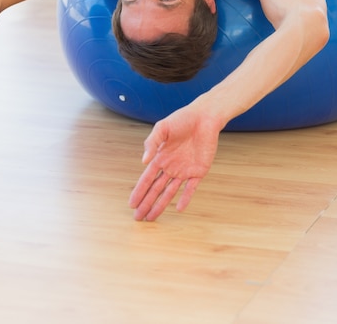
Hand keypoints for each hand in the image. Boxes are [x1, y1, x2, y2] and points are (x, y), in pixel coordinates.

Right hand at [129, 105, 220, 220]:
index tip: (131, 204)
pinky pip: (191, 188)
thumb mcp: (163, 128)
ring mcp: (184, 170)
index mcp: (160, 157)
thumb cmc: (182, 119)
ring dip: (161, 205)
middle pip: (156, 189)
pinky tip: (179, 209)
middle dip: (146, 203)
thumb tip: (143, 162)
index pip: (147, 178)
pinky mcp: (199, 171)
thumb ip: (152, 143)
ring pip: (170, 192)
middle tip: (137, 218)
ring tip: (152, 218)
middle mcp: (170, 166)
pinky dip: (185, 199)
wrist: (204, 117)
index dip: (139, 191)